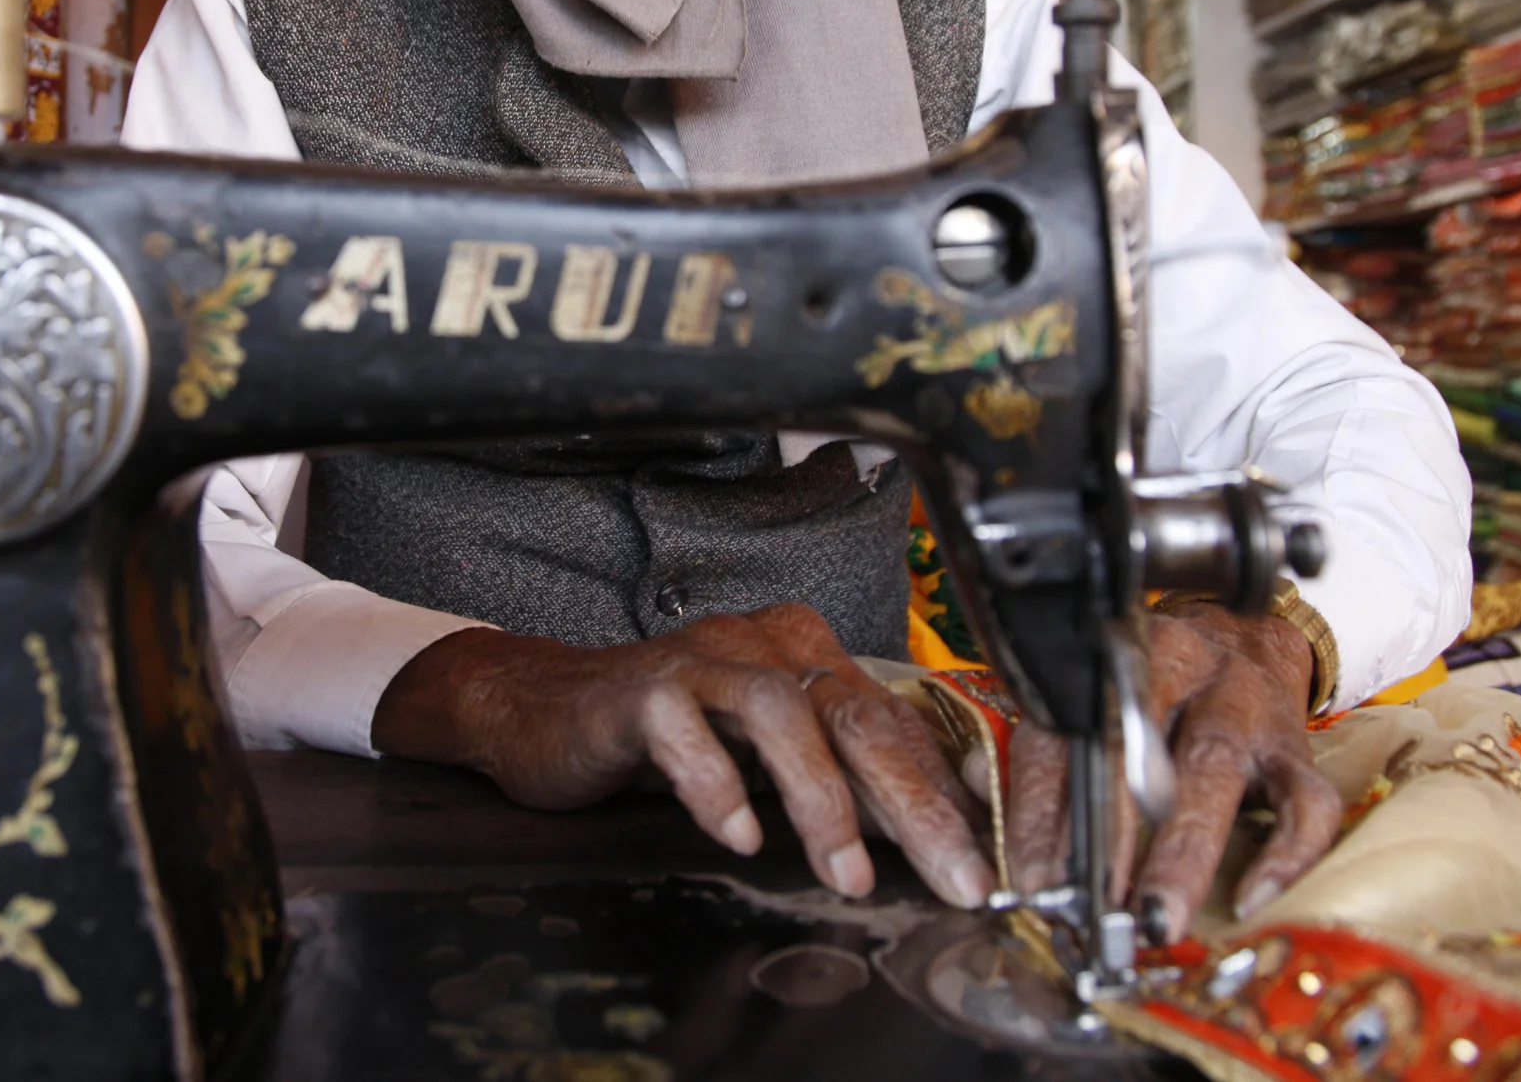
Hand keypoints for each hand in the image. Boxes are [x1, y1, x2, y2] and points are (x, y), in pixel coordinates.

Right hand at [371, 604, 995, 909]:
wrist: (542, 709)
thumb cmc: (663, 735)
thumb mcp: (763, 753)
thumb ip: (835, 775)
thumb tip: (925, 833)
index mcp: (803, 653)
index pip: (892, 723)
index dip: (942, 796)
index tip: (978, 866)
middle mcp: (760, 646)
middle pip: (856, 715)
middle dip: (914, 804)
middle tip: (951, 874)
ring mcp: (699, 662)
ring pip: (782, 714)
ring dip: (822, 800)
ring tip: (846, 871)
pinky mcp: (639, 692)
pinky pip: (687, 731)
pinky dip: (719, 786)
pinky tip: (739, 836)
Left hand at [1005, 607, 1339, 942]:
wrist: (1244, 644)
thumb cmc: (1154, 697)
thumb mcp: (1096, 713)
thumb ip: (1052, 766)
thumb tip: (1010, 835)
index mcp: (1110, 668)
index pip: (1065, 739)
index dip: (1044, 815)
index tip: (1035, 884)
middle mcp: (1177, 671)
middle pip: (1137, 751)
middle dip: (1112, 839)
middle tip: (1094, 911)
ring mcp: (1243, 706)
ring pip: (1212, 772)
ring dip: (1182, 855)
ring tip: (1158, 919)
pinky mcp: (1296, 748)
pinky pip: (1304, 802)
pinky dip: (1282, 855)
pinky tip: (1251, 900)